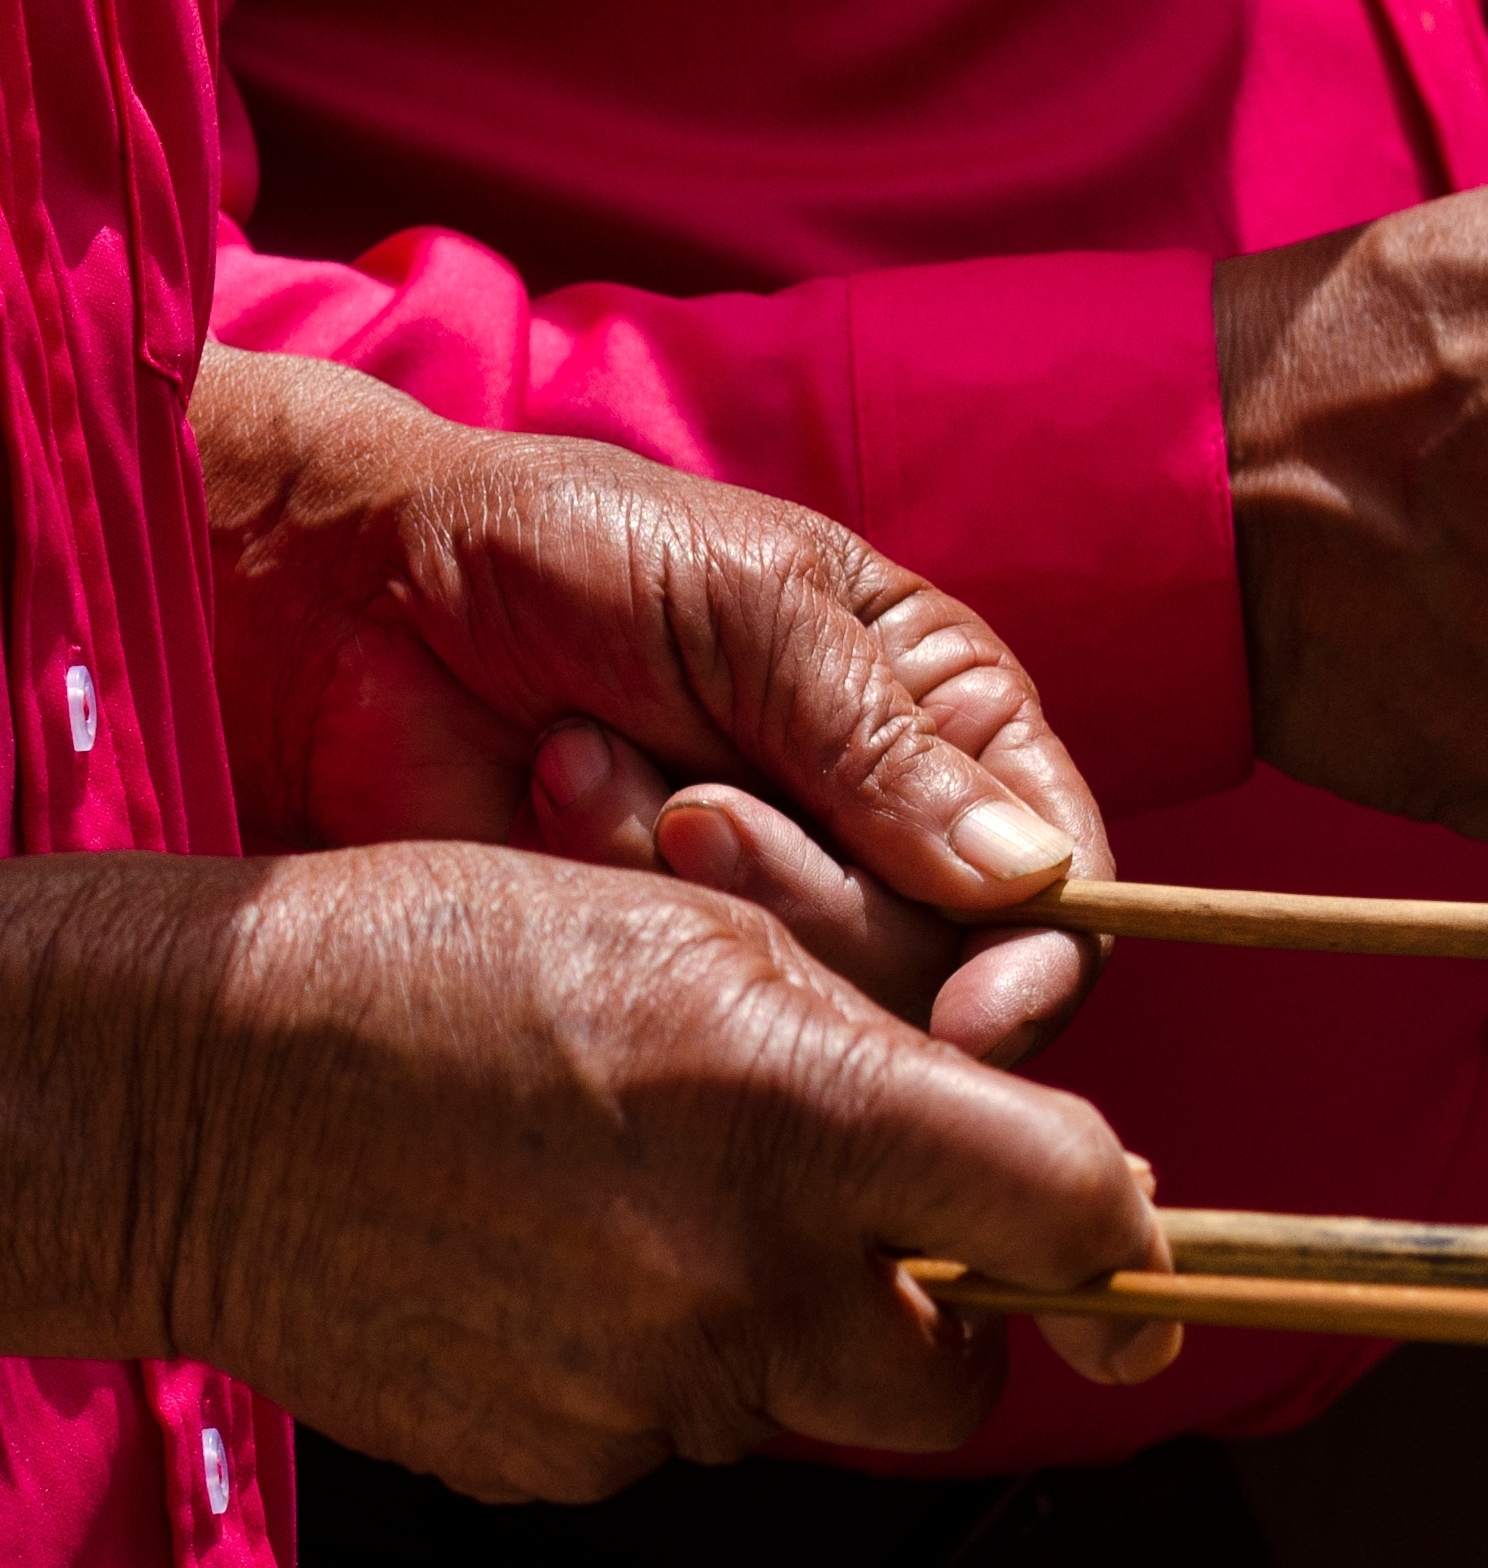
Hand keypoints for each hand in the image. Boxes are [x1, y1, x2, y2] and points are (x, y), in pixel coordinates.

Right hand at [0, 841, 1176, 1500]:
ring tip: (654, 1216)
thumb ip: (892, 1052)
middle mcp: (740, 1277)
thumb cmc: (446, 959)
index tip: (1131, 1261)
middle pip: (954, 1382)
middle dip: (946, 1327)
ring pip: (806, 1409)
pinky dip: (659, 1371)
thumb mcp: (706, 934)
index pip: (1069, 1212)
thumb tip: (1044, 1169)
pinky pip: (676, 1438)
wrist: (183, 1094)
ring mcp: (644, 1392)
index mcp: (801, 1110)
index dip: (1125, 1243)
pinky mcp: (556, 1463)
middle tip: (881, 1249)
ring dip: (784, 1336)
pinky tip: (560, 1268)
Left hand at [194, 348, 1115, 1067]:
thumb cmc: (567, 553)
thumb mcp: (751, 608)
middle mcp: (884, 829)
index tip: (981, 1014)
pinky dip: (612, 893)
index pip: (1060, 882)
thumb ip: (887, 746)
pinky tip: (555, 799)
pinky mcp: (662, 956)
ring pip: (820, 999)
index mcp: (948, 720)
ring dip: (694, 880)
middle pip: (944, 969)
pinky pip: (694, 998)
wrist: (347, 592)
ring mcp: (768, 903)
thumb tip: (1035, 883)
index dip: (1037, 960)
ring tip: (597, 765)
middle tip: (694, 807)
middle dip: (808, 891)